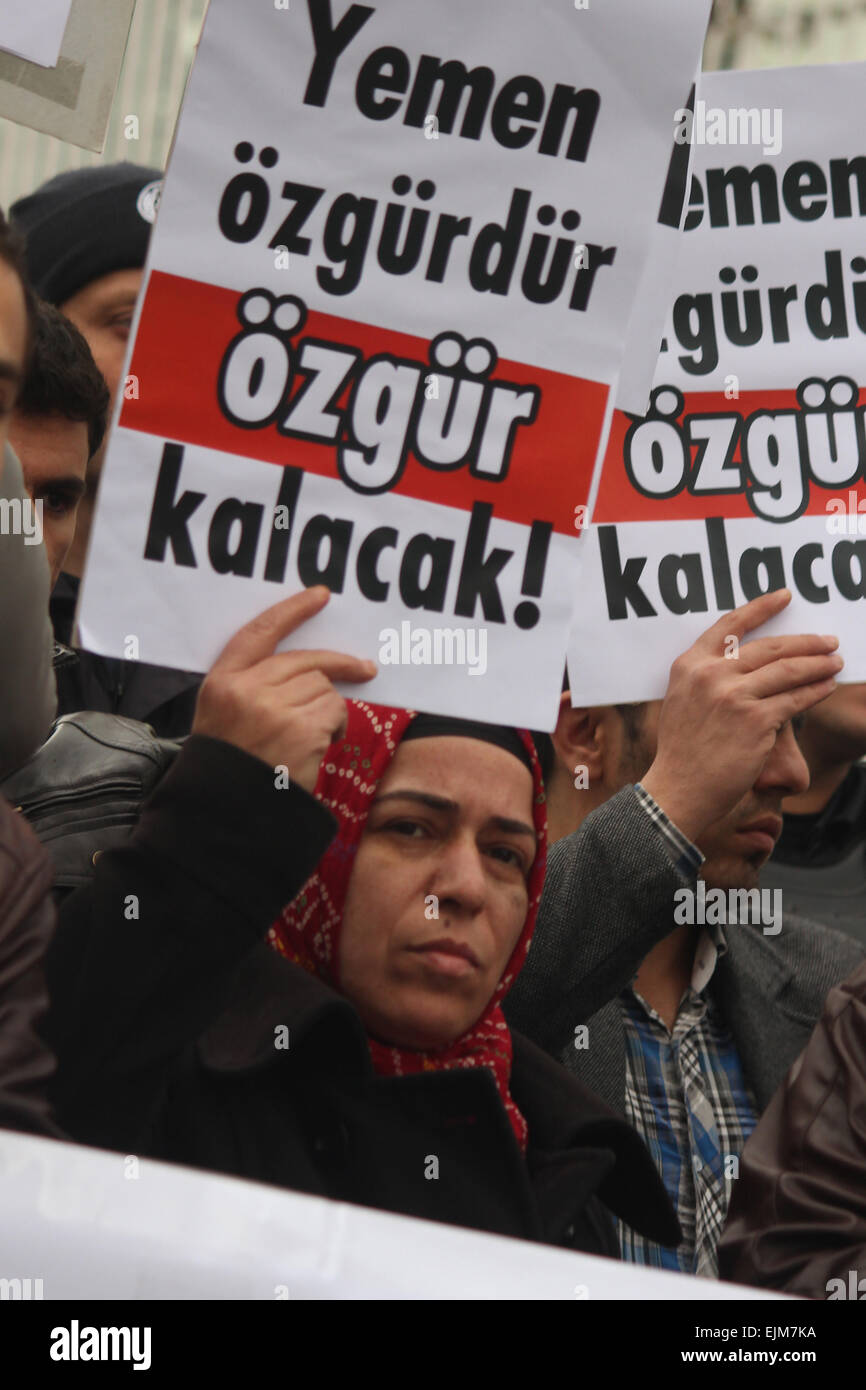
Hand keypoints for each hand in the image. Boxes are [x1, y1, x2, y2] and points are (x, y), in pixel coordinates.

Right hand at [192, 587, 376, 791]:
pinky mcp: (301, 729)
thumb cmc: (232, 767)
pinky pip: (335, 712)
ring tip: (314, 736)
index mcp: (222, 681)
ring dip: (330, 709)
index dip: (292, 610)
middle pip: (305, 660)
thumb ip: (254, 685)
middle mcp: (246, 688)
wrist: (228, 814)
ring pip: (325, 687)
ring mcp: (274, 708)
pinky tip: (320, 747)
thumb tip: (312, 668)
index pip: (260, 632)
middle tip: (365, 669)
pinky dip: (336, 728)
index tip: (321, 596)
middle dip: (339, 664)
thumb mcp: (224, 717)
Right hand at [641, 589, 841, 841]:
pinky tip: (827, 686)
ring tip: (836, 662)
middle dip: (805, 642)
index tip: (784, 597)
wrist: (679, 788)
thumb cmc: (683, 751)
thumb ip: (709, 678)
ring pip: (788, 670)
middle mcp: (711, 674)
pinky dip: (815, 691)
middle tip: (828, 641)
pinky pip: (795, 699)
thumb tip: (751, 665)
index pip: (730, 624)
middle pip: (770, 647)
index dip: (761, 607)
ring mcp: (734, 696)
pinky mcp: (756, 720)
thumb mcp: (683, 701)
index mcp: (689, 665)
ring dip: (818, 664)